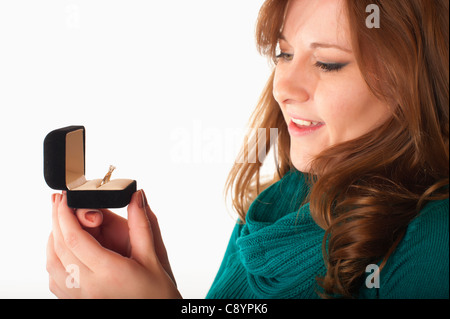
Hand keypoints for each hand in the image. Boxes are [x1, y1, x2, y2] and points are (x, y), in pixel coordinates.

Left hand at [46, 190, 180, 298]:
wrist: (157, 316)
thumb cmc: (157, 292)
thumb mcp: (153, 256)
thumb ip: (142, 224)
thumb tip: (137, 196)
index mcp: (109, 272)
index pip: (75, 238)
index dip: (65, 214)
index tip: (65, 197)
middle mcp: (90, 286)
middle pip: (60, 247)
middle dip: (56, 220)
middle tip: (59, 201)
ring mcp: (81, 297)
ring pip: (52, 263)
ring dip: (53, 239)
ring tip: (61, 221)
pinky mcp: (77, 302)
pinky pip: (55, 279)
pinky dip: (54, 258)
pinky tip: (63, 248)